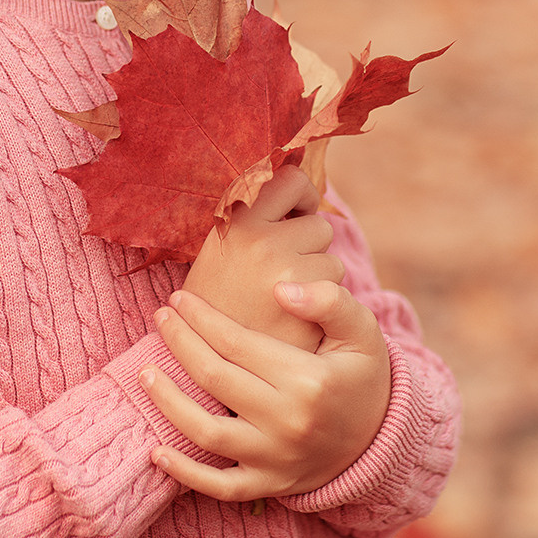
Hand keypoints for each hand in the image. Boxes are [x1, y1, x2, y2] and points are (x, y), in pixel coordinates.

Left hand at [141, 280, 392, 500]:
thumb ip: (330, 302)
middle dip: (180, 343)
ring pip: (206, 433)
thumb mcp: (363, 333)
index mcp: (308, 381)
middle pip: (215, 378)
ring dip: (168, 401)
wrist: (378, 441)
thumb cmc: (361, 376)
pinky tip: (155, 452)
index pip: (238, 342)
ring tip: (144, 373)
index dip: (203, 318)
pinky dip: (185, 474)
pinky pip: (219, 487)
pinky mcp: (268, 485)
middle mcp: (288, 422)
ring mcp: (276, 459)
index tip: (180, 297)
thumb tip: (280, 289)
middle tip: (160, 317)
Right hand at [180, 166, 342, 351]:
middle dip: (310, 247)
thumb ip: (254, 219)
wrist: (204, 358)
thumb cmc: (216, 299)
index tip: (295, 216)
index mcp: (237, 222)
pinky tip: (293, 319)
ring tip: (283, 298)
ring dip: (317, 278)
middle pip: (319, 226)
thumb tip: (299, 186)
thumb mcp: (222, 248)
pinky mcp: (303, 310)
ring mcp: (285, 276)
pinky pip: (334, 294)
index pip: (291, 180)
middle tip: (282, 272)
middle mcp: (262, 243)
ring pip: (332, 262)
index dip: (300, 195)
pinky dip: (320, 307)